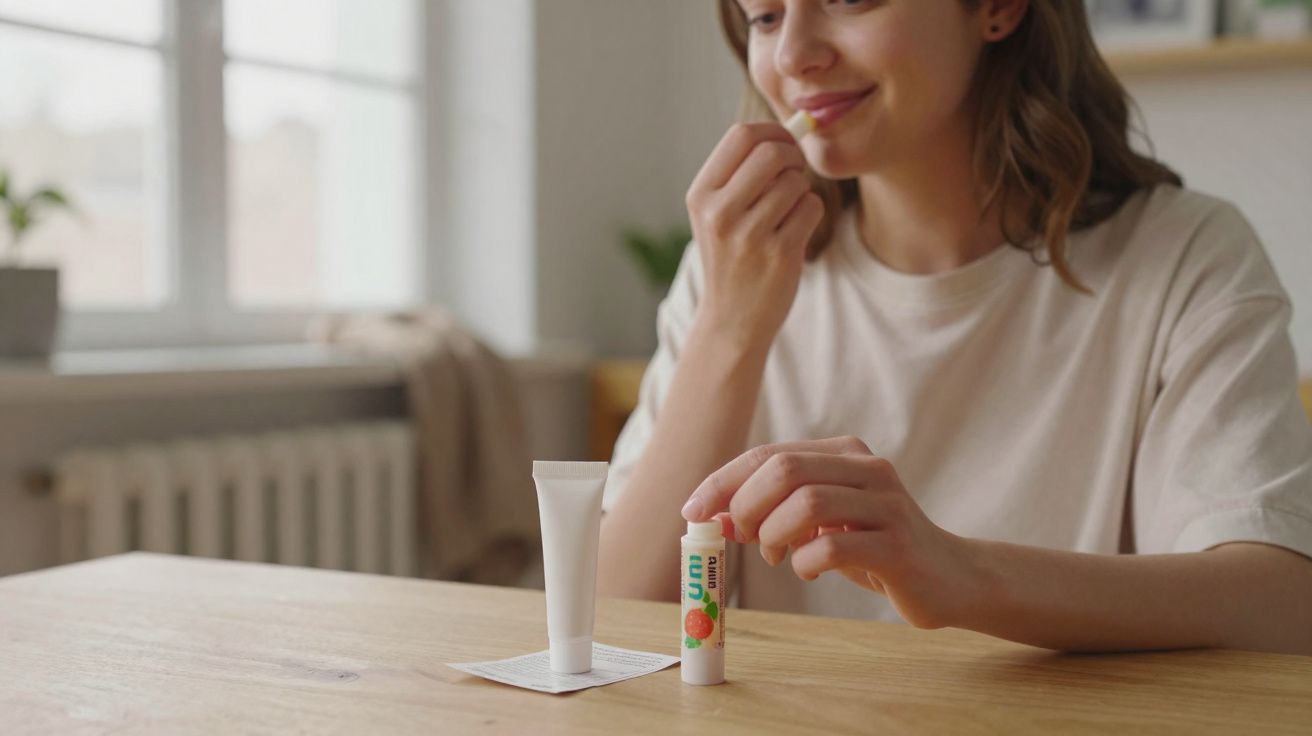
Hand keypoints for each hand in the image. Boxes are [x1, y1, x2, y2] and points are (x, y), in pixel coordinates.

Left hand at [681, 436, 984, 629]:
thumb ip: (777, 510)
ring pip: (807, 503)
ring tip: (775, 554)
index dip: (722, 482)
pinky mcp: (898, 546)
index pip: (769, 455)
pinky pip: (833, 547)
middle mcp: (868, 469)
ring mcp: (887, 505)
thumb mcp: (823, 521)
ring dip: (773, 535)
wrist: (949, 577)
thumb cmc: (874, 547)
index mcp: (845, 454)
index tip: (692, 512)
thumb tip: (712, 515)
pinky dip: (805, 562)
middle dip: (745, 505)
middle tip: (741, 536)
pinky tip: (808, 570)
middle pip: (784, 469)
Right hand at [685, 122, 823, 349]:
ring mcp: (749, 236)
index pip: (741, 135)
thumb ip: (742, 171)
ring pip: (796, 182)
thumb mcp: (716, 214)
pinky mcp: (779, 254)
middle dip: (792, 157)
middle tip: (793, 174)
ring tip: (787, 213)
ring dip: (801, 191)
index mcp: (700, 196)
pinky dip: (810, 213)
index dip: (772, 132)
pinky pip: (811, 207)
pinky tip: (794, 231)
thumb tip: (792, 128)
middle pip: (772, 153)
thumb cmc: (731, 257)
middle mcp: (719, 213)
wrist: (731, 320)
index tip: (783, 145)